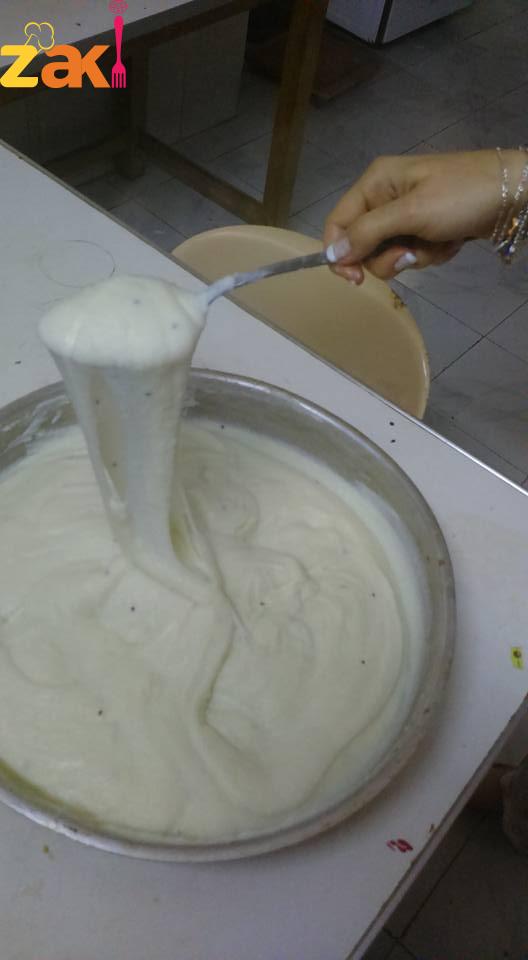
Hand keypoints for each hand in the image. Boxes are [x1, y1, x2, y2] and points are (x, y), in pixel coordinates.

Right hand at [323, 149, 524, 282]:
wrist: (514, 194)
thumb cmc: (461, 196)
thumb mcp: (411, 213)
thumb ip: (368, 233)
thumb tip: (331, 255)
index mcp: (375, 183)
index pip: (338, 223)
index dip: (341, 253)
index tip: (355, 279)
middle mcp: (385, 197)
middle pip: (363, 245)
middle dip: (390, 256)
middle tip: (413, 251)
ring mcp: (406, 214)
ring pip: (390, 254)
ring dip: (414, 257)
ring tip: (439, 241)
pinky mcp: (425, 228)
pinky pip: (413, 254)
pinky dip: (431, 254)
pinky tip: (450, 241)